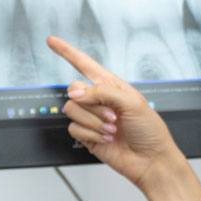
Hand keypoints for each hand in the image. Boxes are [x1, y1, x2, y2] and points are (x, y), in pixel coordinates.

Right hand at [46, 36, 186, 194]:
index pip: (84, 63)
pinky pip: (74, 129)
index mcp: (111, 85)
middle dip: (92, 105)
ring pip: (72, 110)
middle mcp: (99, 99)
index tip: (51, 41)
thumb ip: (101, 92)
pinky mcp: (87, 135)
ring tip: (112, 130)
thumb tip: (76, 94)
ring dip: (94, 122)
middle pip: (74, 89)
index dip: (67, 52)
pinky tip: (105, 139)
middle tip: (112, 116)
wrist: (150, 160)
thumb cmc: (149, 130)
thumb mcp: (131, 101)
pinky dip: (90, 134)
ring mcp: (92, 117)